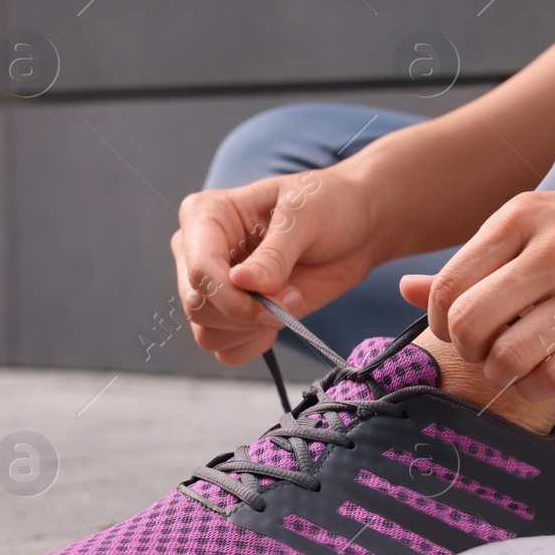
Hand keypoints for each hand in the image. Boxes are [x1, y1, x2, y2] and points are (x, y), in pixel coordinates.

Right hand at [171, 168, 377, 364]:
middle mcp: (200, 253)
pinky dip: (254, 343)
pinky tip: (280, 319)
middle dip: (248, 313)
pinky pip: (226, 349)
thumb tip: (243, 282)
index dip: (233, 296)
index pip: (199, 270)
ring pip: (208, 333)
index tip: (276, 298)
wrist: (356, 228)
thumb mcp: (305, 216)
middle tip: (293, 295)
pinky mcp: (235, 314)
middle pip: (198, 306)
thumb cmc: (328, 205)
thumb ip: (275, 253)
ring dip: (253, 329)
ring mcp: (215, 286)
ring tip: (290, 299)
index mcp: (206, 216)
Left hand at [400, 167, 554, 399]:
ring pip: (510, 357)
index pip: (447, 287)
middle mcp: (553, 249)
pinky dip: (538, 387)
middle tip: (488, 353)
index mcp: (522, 216)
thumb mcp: (541, 219)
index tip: (460, 331)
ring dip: (503, 375)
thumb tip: (405, 291)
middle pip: (469, 325)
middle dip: (468, 352)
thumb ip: (478, 257)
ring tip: (519, 366)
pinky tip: (547, 376)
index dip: (440, 323)